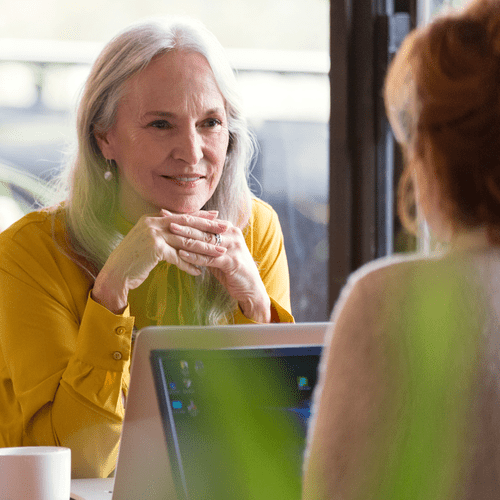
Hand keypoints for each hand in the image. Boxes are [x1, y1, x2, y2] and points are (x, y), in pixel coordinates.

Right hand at [92, 210, 226, 313]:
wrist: (115, 273)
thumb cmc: (133, 259)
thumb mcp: (147, 241)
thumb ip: (162, 233)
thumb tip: (179, 231)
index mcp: (152, 218)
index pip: (182, 216)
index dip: (200, 216)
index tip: (217, 216)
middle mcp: (152, 222)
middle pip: (187, 224)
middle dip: (208, 226)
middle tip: (226, 227)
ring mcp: (153, 234)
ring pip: (186, 241)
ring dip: (204, 248)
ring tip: (220, 253)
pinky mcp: (154, 249)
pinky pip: (177, 257)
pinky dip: (189, 265)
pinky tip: (199, 271)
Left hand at [171, 219, 271, 322]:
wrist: (250, 288)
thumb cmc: (232, 269)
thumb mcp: (219, 252)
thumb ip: (207, 242)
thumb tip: (186, 233)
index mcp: (229, 229)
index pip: (205, 220)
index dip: (187, 217)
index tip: (169, 214)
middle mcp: (232, 235)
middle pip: (205, 228)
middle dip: (185, 224)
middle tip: (167, 221)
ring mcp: (233, 248)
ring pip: (206, 241)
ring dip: (187, 238)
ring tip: (172, 234)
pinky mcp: (232, 262)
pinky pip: (209, 258)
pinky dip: (194, 256)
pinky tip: (182, 254)